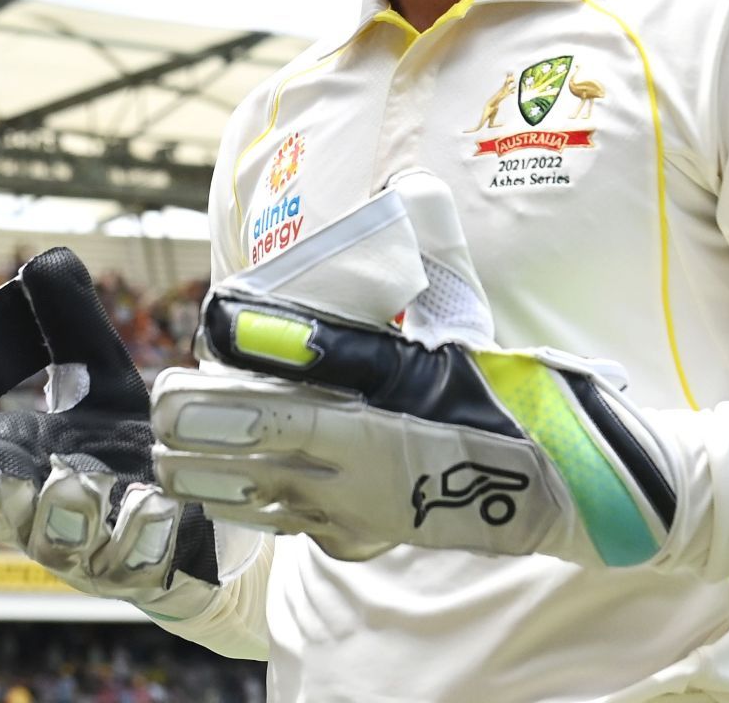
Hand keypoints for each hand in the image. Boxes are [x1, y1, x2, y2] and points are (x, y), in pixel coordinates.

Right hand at [0, 247, 231, 616]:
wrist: (191, 512)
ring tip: (68, 479)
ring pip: (58, 541)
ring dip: (58, 511)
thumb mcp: (103, 375)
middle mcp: (42, 511)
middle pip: (0, 507)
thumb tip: (42, 261)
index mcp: (18, 462)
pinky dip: (139, 535)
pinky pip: (135, 562)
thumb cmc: (125, 446)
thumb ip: (70, 322)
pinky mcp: (145, 566)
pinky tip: (152, 504)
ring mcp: (89, 546)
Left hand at [149, 175, 678, 569]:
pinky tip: (228, 489)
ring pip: (263, 502)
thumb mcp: (471, 329)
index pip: (279, 423)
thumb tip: (408, 189)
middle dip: (196, 442)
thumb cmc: (518, 404)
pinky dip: (253, 503)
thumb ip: (432, 259)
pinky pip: (293, 524)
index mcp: (380, 433)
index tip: (172, 392)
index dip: (218, 412)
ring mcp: (358, 521)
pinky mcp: (366, 540)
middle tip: (161, 409)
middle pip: (252, 466)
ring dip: (211, 478)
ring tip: (172, 454)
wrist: (568, 489)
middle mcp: (358, 486)